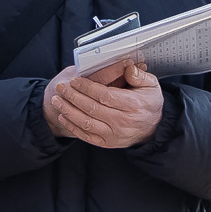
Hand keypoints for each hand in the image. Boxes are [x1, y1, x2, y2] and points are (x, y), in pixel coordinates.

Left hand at [43, 59, 164, 147]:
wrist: (154, 128)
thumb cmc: (149, 103)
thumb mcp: (152, 86)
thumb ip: (139, 76)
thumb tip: (128, 67)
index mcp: (133, 105)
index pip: (105, 95)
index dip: (88, 88)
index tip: (75, 80)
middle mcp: (122, 121)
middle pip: (92, 108)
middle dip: (73, 97)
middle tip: (60, 87)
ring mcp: (113, 134)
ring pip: (86, 123)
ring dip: (68, 111)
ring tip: (56, 100)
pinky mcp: (107, 143)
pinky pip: (86, 136)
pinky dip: (72, 126)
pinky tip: (63, 116)